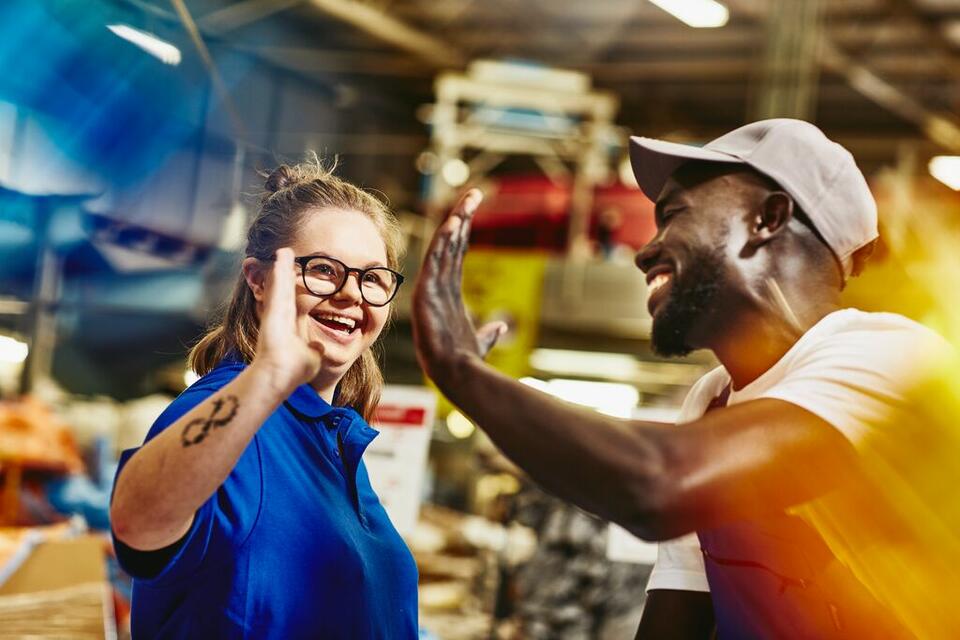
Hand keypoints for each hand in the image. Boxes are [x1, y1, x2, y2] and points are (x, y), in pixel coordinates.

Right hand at [253, 247, 323, 392]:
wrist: (281, 377)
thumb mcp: (312, 357)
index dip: (296, 289)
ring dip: (281, 268)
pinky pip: (277, 288)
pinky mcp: (271, 313)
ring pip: (278, 286)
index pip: (294, 302)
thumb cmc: (294, 372)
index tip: (297, 278)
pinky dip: (278, 273)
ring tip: (283, 252)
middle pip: (283, 290)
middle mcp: (280, 318)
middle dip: (284, 274)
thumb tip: (321, 348)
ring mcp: (274, 314)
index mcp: (289, 326)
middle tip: (285, 257)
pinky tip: (281, 258)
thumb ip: (315, 350)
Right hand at [412, 190, 506, 382]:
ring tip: (469, 198)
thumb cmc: (463, 361)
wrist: (455, 373)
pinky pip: (437, 260)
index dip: (463, 232)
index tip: (471, 211)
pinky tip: (455, 221)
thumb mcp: (480, 340)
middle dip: (462, 217)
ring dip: (457, 221)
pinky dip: (444, 240)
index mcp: (449, 294)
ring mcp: (432, 288)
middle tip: (474, 193)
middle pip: (451, 244)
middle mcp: (439, 287)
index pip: (456, 255)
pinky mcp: (427, 293)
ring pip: (444, 247)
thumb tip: (501, 325)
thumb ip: (488, 331)